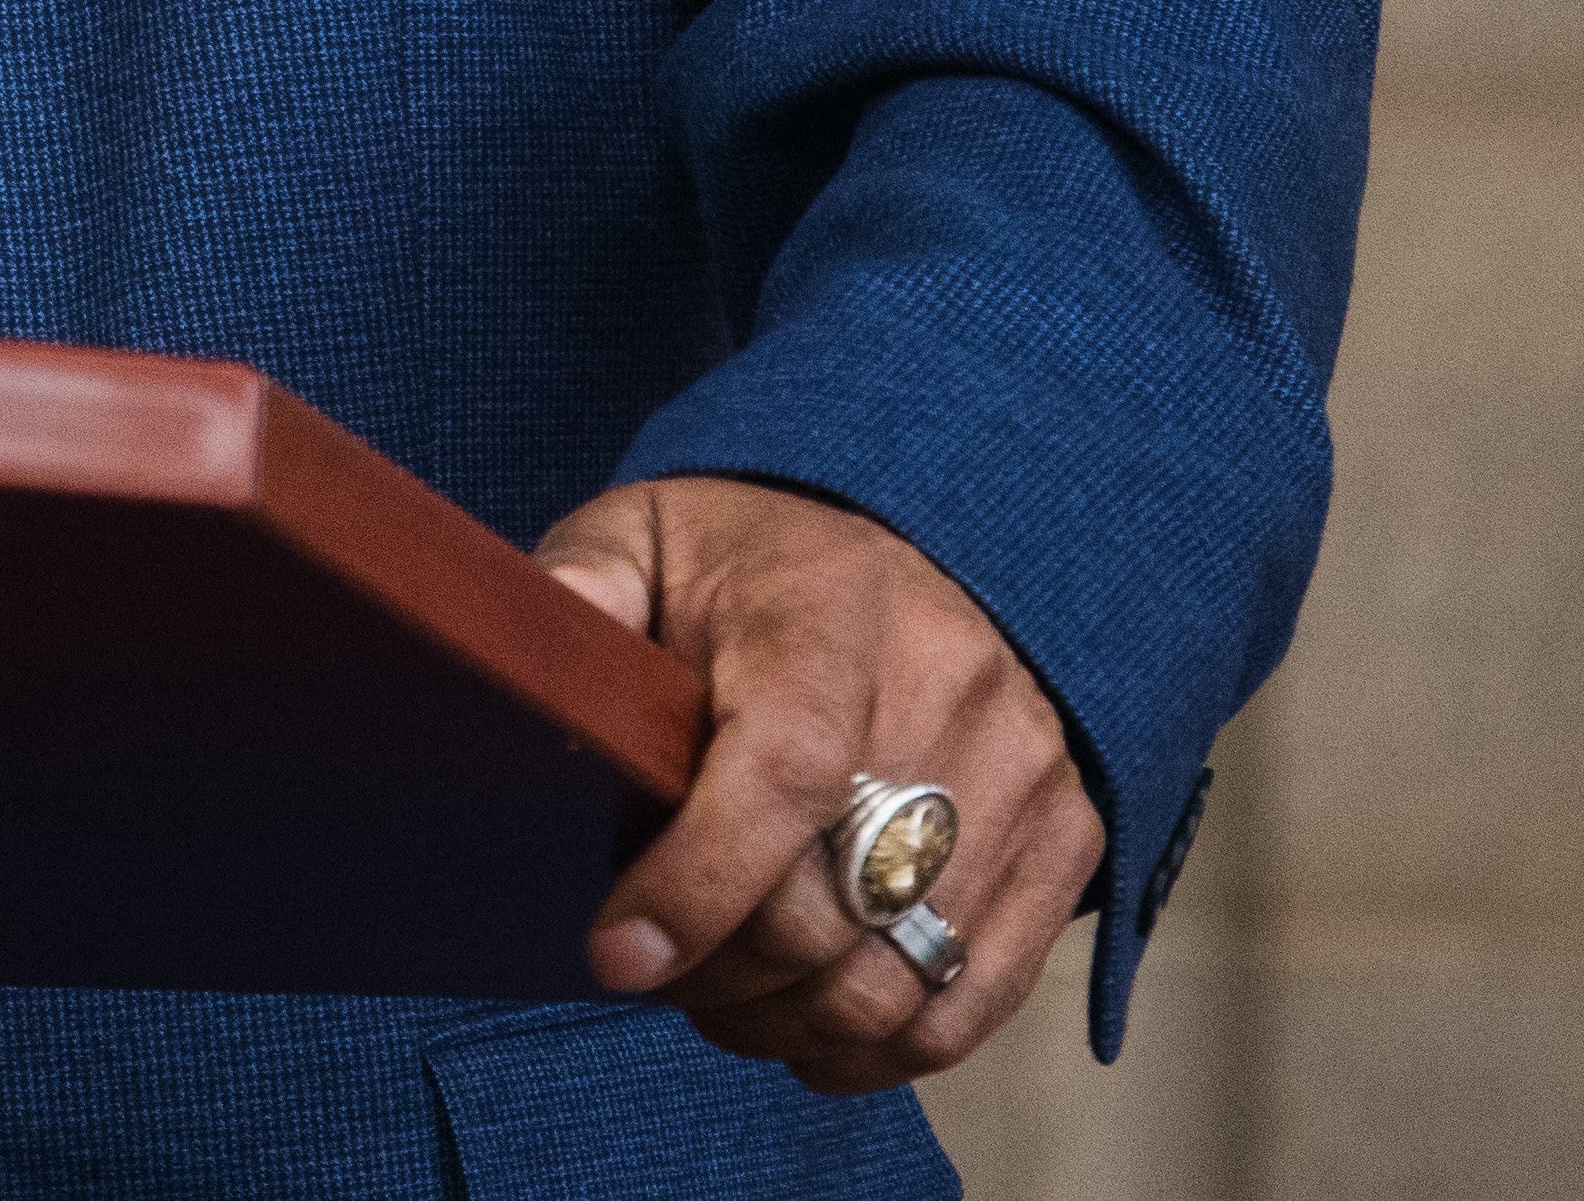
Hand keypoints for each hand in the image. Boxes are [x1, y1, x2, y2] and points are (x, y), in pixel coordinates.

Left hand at [535, 475, 1093, 1092]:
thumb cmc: (759, 558)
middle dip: (720, 973)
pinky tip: (812, 1027)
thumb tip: (514, 649)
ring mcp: (1024, 768)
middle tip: (656, 970)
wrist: (917, 539)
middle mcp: (950, 686)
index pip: (785, 770)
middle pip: (834, 904)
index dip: (697, 885)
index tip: (618, 954)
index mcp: (831, 610)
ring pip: (901, 975)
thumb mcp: (650, 536)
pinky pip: (980, 996)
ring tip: (724, 1000)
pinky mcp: (1068, 833)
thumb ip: (583, 587)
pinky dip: (884, 1046)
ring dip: (790, 1023)